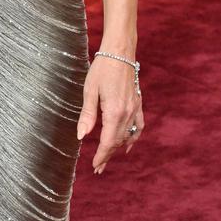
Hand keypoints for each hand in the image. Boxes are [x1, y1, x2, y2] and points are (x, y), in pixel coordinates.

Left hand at [77, 53, 143, 173]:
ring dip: (118, 149)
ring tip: (108, 158)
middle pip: (118, 141)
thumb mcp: (89, 91)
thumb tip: (81, 136)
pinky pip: (139, 127)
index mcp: (114, 112)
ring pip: (128, 136)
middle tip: (98, 168)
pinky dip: (134, 138)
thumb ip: (87, 115)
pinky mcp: (138, 104)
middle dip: (108, 155)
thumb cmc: (101, 69)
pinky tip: (128, 145)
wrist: (119, 53)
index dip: (101, 156)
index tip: (95, 166)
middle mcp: (127, 114)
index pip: (108, 141)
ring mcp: (135, 109)